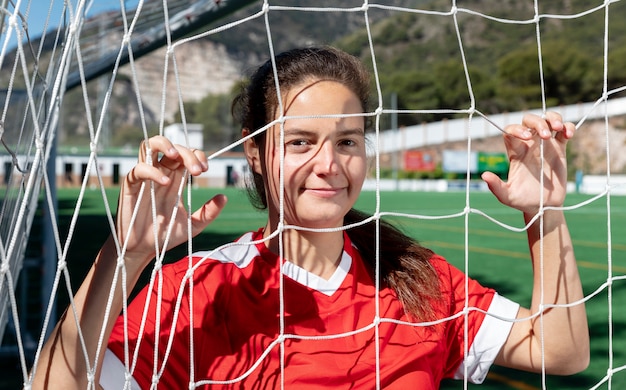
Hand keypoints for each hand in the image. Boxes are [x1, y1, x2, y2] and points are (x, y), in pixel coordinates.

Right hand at [115, 136, 226, 267]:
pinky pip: (139, 169)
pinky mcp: (131, 186)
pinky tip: (165, 183)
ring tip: (176, 156)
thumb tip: (224, 197)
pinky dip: (152, 171)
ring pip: (149, 146)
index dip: (197, 155)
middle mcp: (160, 174)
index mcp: (175, 179)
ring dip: (164, 145)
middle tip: (198, 171)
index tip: (205, 170)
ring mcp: (145, 178)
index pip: (187, 155)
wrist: (144, 251)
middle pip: (173, 148)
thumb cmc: (165, 236)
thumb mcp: (193, 226)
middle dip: (188, 154)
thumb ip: (208, 212)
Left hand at [481, 111, 574, 214]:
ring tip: (558, 128)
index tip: (525, 137)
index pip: (511, 131)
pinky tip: (568, 134)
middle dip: (536, 122)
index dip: (516, 129)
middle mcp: (529, 145)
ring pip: (547, 120)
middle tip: (545, 135)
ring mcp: (545, 145)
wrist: (543, 206)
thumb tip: (484, 175)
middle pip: (528, 121)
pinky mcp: (560, 149)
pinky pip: (563, 130)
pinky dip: (567, 126)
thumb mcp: (507, 196)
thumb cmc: (522, 200)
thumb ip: (496, 187)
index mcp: (515, 152)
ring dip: (553, 118)